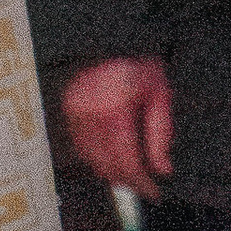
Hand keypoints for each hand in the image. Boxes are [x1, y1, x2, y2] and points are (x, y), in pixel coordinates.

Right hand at [61, 56, 173, 199]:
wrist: (114, 38)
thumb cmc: (141, 65)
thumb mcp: (161, 97)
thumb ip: (160, 135)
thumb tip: (162, 169)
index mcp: (115, 107)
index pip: (126, 159)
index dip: (140, 181)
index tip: (153, 192)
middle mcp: (90, 111)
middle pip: (106, 163)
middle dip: (126, 180)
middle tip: (143, 187)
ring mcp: (75, 110)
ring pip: (91, 157)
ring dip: (110, 171)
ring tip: (130, 175)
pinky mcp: (68, 108)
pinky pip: (81, 144)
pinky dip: (96, 157)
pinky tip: (112, 158)